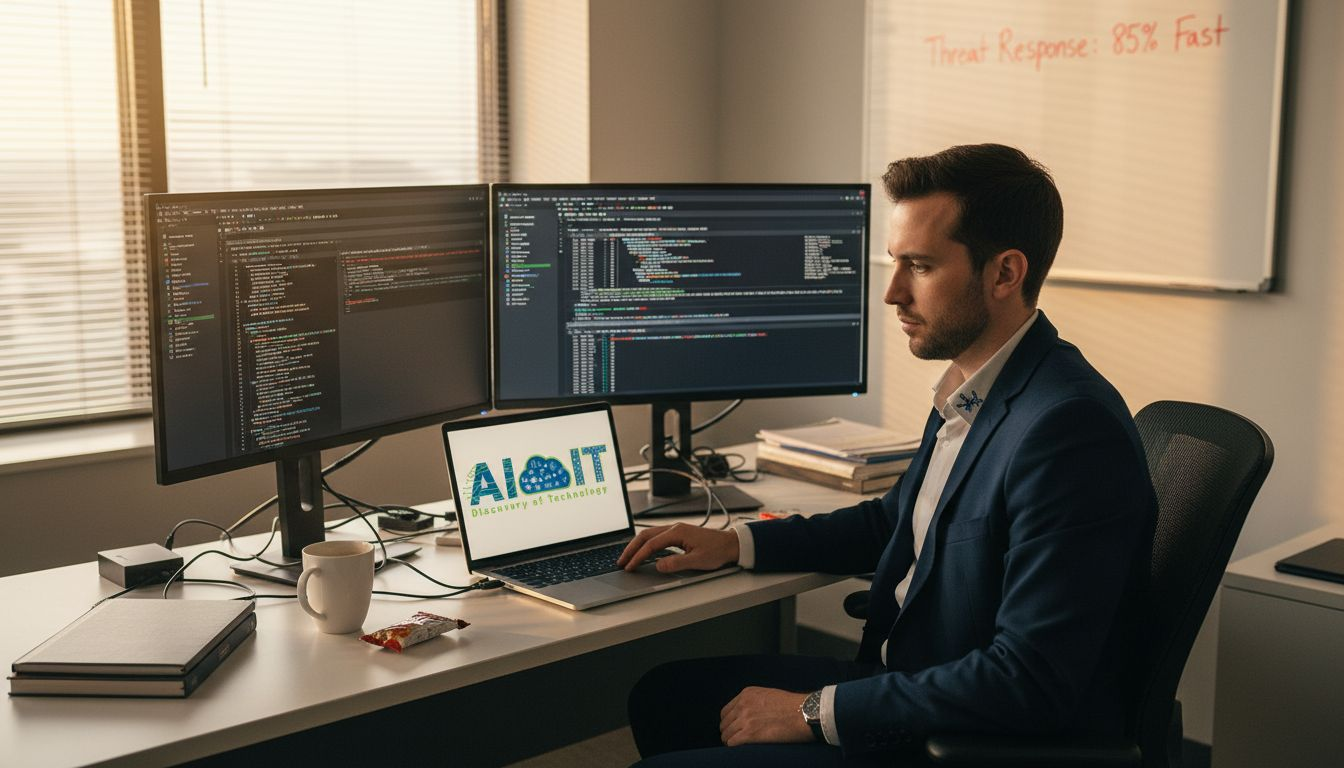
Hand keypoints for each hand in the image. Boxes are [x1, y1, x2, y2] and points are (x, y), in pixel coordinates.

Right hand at [617, 522, 738, 572]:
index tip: (630, 566)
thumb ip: (676, 563)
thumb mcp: (697, 561)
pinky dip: (645, 544)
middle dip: (631, 549)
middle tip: (621, 562)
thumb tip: (659, 565)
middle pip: (645, 536)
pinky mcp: (678, 534)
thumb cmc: (717, 551)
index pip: (651, 545)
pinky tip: (643, 552)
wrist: (730, 544)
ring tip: (628, 558)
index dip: (638, 556)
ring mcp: (676, 530)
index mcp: (677, 532)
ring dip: (637, 546)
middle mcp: (674, 528)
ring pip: (649, 535)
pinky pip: (656, 537)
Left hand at [719, 686, 812, 745]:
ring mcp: (745, 719)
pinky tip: (742, 747)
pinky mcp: (749, 733)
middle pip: (724, 723)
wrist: (803, 713)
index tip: (734, 728)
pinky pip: (732, 742)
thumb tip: (748, 714)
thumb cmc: (792, 706)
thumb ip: (754, 702)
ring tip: (739, 744)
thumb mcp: (768, 695)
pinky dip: (735, 746)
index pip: (726, 711)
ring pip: (726, 734)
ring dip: (731, 740)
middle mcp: (743, 705)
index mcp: (747, 694)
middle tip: (736, 738)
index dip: (729, 721)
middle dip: (729, 731)